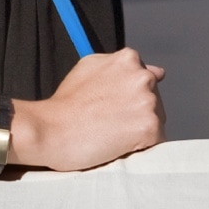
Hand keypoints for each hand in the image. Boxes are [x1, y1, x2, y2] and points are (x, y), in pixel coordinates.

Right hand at [12, 48, 165, 171]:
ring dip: (140, 132)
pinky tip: (120, 147)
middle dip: (137, 114)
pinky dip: (142, 148)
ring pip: (157, 121)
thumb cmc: (63, 106)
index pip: (146, 80)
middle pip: (154, 101)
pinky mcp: (148, 127)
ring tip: (112, 137)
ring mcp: (147, 102)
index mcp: (128, 59)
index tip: (114, 110)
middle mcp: (142, 77)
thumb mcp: (87, 69)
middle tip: (109, 126)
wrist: (50, 130)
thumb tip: (155, 71)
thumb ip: (118, 67)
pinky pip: (156, 142)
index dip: (130, 100)